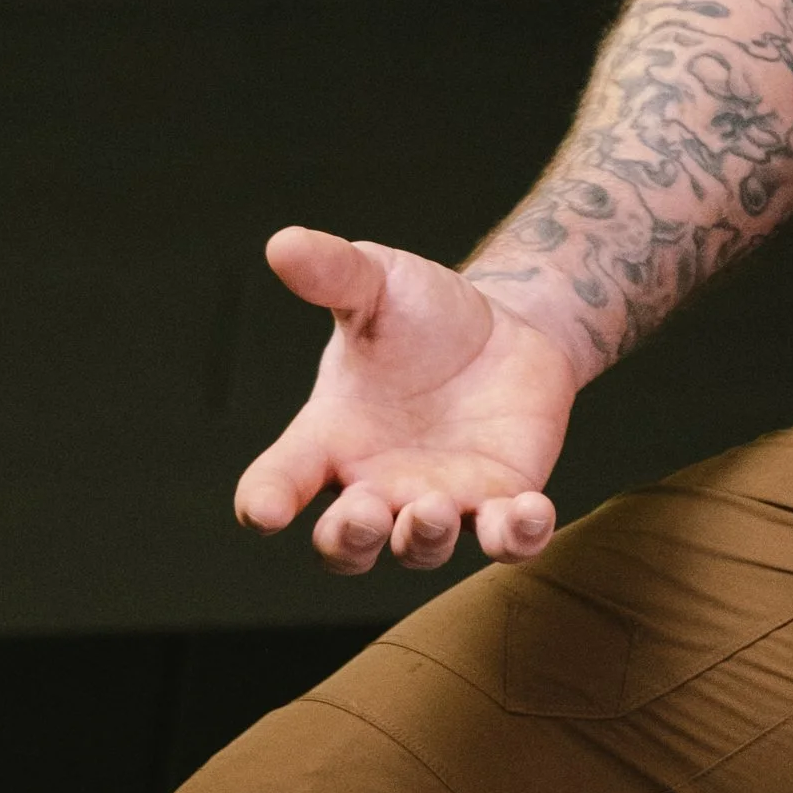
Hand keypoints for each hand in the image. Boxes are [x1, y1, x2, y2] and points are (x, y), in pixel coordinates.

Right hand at [235, 226, 577, 575]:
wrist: (506, 326)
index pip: (279, 481)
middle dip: (350, 540)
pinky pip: (506, 539)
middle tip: (367, 513)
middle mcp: (376, 483)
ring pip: (421, 549)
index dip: (265, 501)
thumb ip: (334, 273)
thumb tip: (282, 243)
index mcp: (330, 437)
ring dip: (424, 538)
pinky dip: (516, 536)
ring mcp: (439, 500)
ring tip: (435, 507)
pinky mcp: (500, 501)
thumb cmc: (422, 314)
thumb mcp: (377, 284)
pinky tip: (530, 512)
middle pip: (346, 544)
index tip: (263, 511)